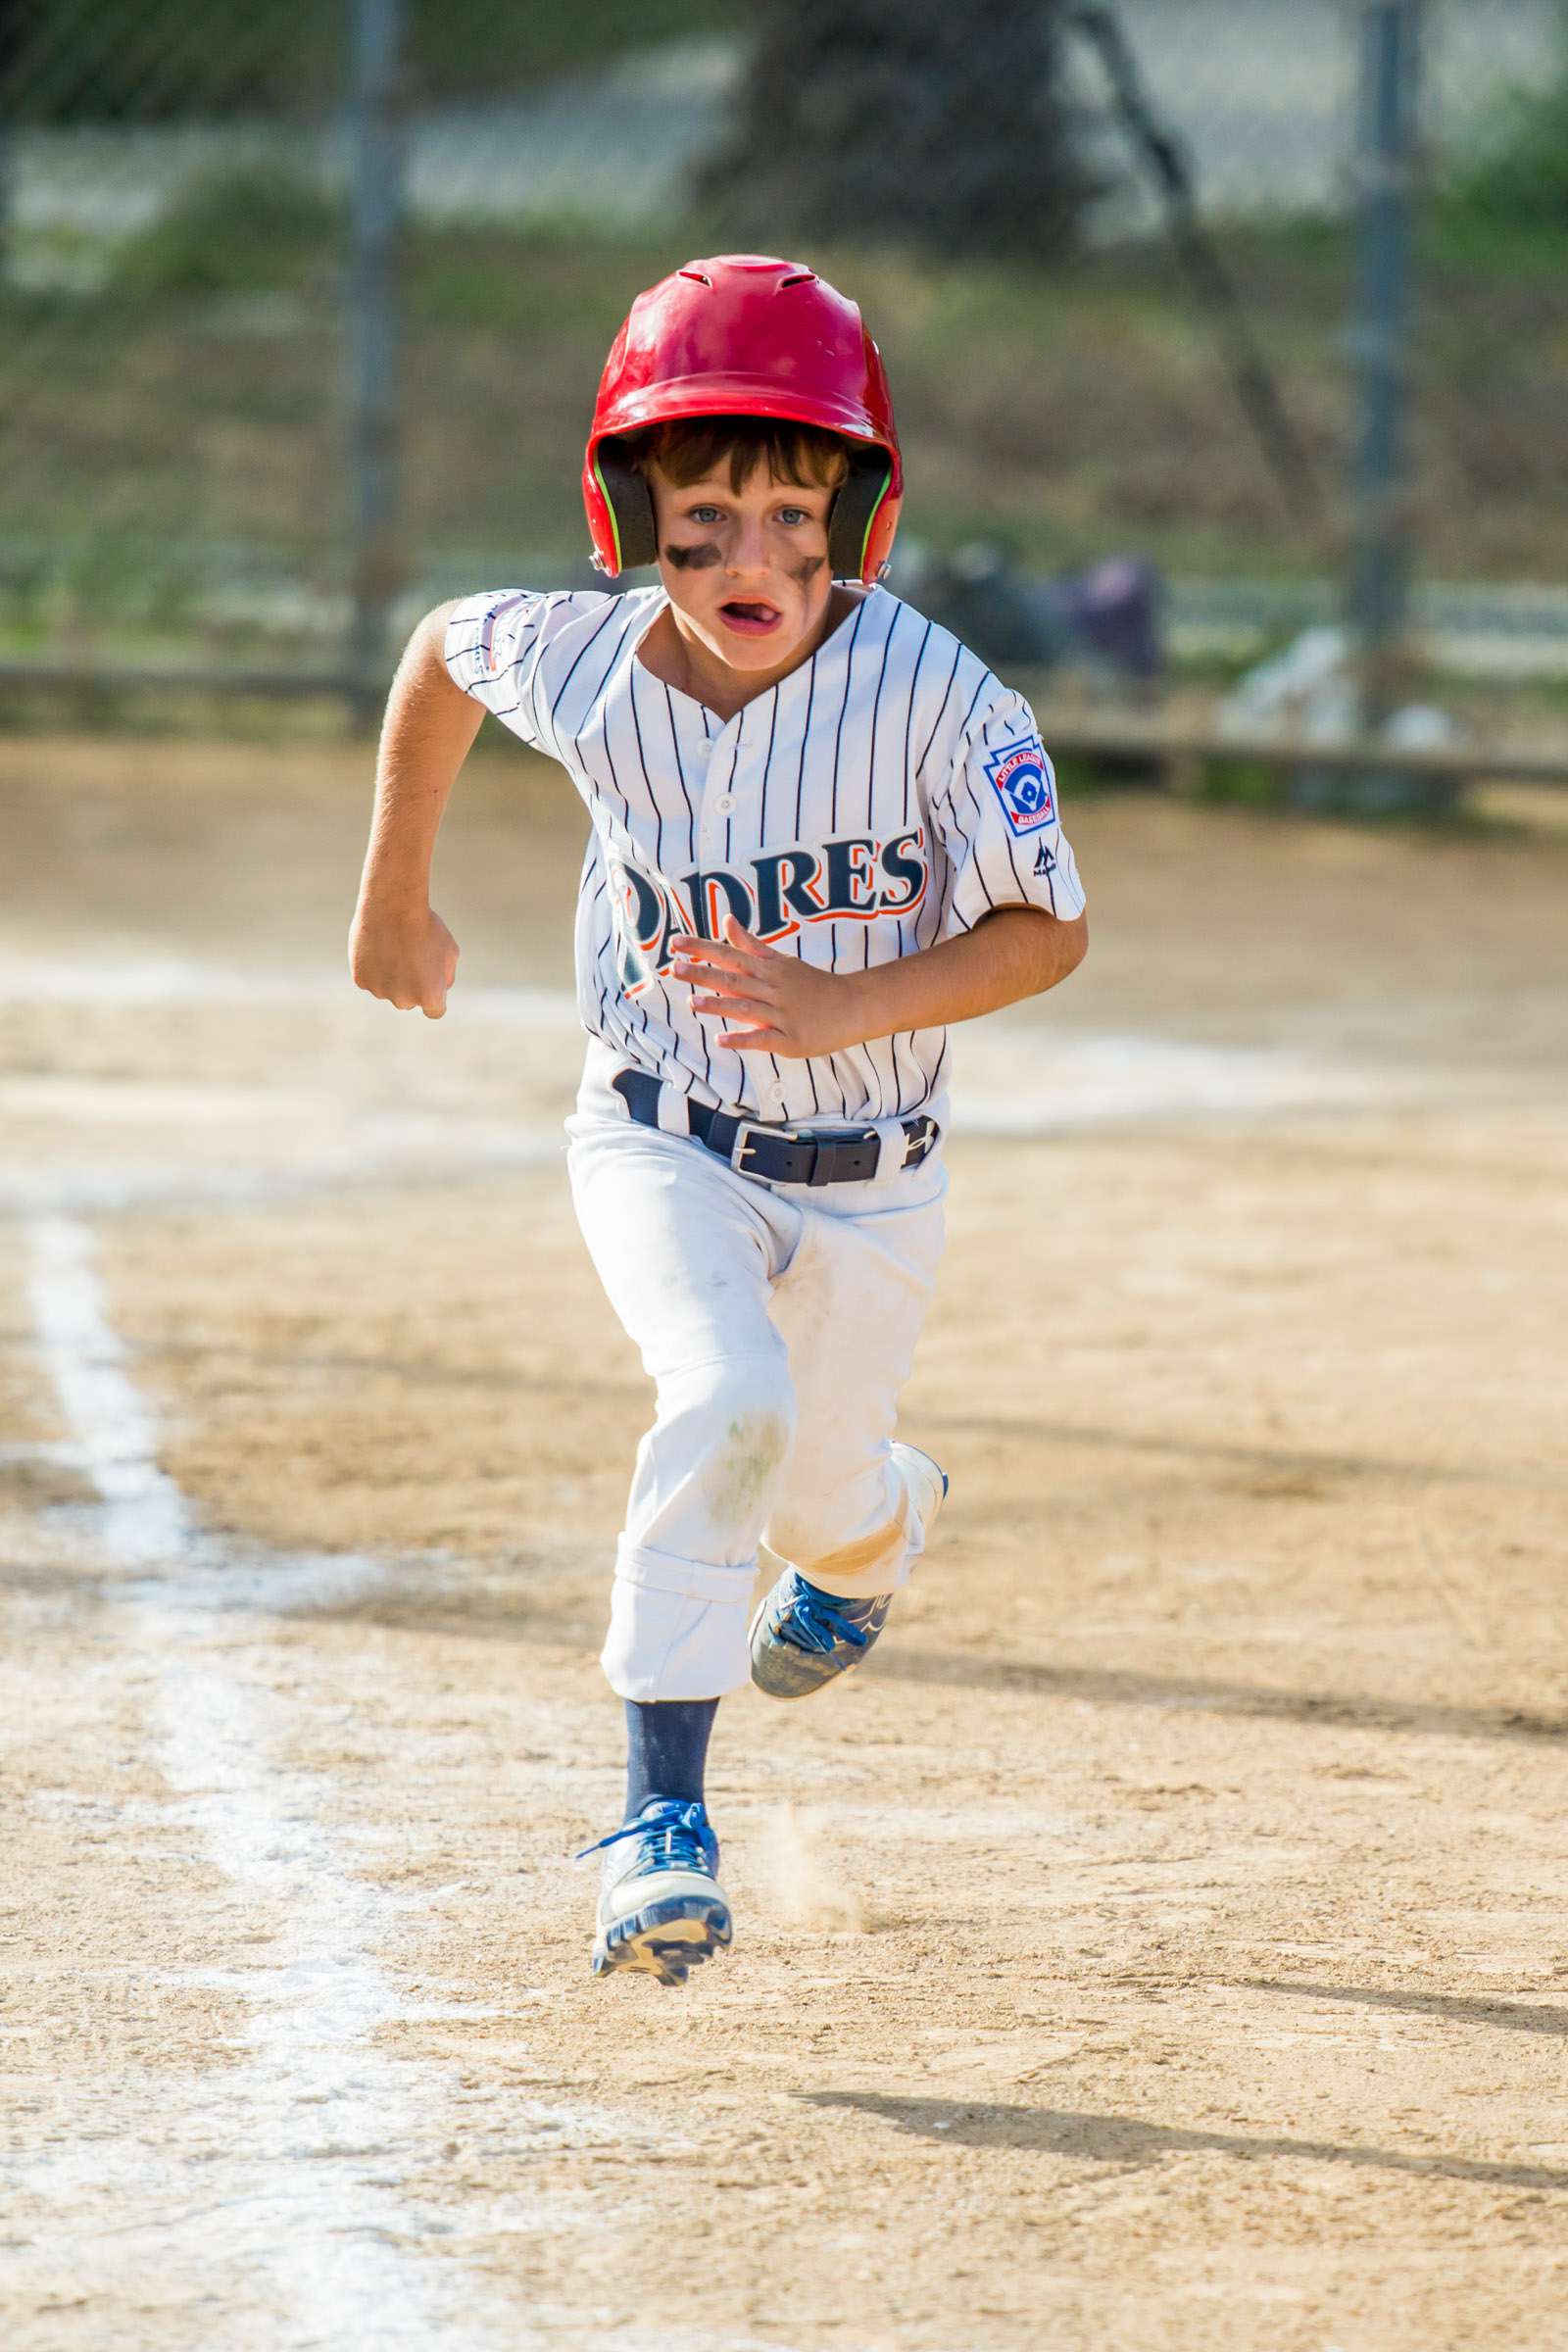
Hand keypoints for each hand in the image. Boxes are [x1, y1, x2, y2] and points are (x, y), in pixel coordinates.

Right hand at [349, 898, 458, 1017]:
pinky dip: (373, 967)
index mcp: (431, 997)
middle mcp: (404, 1001)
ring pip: (388, 989)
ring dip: (391, 975)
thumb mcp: (449, 951)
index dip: (433, 995)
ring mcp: (380, 992)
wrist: (393, 906)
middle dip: (411, 984)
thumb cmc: (426, 927)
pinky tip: (377, 946)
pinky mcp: (361, 981)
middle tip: (409, 955)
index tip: (430, 980)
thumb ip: (445, 977)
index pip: (434, 1011)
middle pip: (409, 1000)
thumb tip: (438, 990)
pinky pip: (370, 979)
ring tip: (393, 946)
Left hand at [670, 915, 869, 1057]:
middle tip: (675, 968)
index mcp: (769, 969)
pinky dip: (743, 1039)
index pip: (730, 955)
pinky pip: (764, 1039)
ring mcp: (782, 1014)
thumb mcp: (782, 960)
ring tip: (691, 1003)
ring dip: (719, 1005)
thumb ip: (750, 944)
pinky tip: (721, 1040)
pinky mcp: (791, 1039)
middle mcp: (773, 989)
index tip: (676, 943)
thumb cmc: (813, 984)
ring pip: (746, 1008)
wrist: (854, 1006)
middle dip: (704, 974)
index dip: (703, 949)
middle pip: (734, 979)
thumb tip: (726, 920)